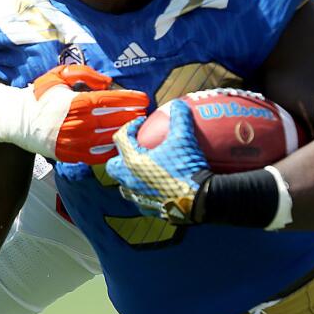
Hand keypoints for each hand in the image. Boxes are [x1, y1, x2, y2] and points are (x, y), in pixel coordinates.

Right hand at [0, 63, 147, 163]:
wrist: (18, 119)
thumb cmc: (41, 94)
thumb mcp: (60, 75)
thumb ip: (85, 74)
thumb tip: (108, 82)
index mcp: (76, 102)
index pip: (110, 100)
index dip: (129, 99)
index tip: (144, 99)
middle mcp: (77, 123)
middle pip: (113, 121)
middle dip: (132, 117)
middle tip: (145, 115)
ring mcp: (73, 141)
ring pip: (107, 140)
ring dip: (124, 134)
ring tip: (136, 130)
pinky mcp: (69, 155)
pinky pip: (95, 156)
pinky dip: (110, 152)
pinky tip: (120, 146)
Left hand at [106, 99, 210, 223]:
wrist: (200, 199)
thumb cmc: (187, 168)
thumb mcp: (185, 138)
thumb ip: (180, 118)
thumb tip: (178, 104)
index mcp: (132, 162)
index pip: (120, 138)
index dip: (130, 126)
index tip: (142, 124)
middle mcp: (130, 181)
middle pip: (113, 166)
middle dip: (120, 156)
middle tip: (137, 149)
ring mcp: (138, 197)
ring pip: (124, 185)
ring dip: (130, 175)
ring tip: (145, 168)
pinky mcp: (149, 209)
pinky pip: (140, 199)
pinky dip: (144, 191)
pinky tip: (157, 185)